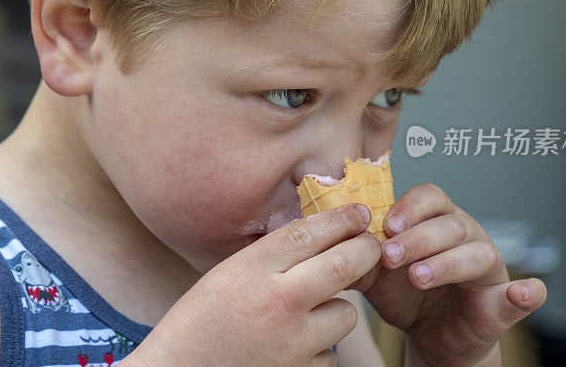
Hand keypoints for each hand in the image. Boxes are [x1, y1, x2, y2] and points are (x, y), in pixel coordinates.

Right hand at [123, 203, 380, 365]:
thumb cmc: (196, 324)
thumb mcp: (225, 276)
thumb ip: (269, 258)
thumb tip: (319, 238)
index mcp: (252, 269)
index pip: (311, 231)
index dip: (342, 218)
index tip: (359, 213)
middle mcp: (279, 301)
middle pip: (346, 264)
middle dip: (365, 250)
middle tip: (369, 246)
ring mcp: (294, 342)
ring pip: (346, 313)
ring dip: (336, 310)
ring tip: (308, 314)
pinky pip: (331, 355)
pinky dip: (319, 350)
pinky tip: (292, 349)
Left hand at [355, 183, 546, 365]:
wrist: (427, 335)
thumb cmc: (403, 295)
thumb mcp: (374, 275)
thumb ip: (356, 257)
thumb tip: (327, 241)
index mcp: (436, 221)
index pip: (430, 197)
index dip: (410, 207)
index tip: (386, 224)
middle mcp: (466, 236)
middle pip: (450, 224)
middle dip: (418, 238)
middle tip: (390, 256)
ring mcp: (487, 269)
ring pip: (477, 253)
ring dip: (448, 262)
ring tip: (419, 276)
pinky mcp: (500, 303)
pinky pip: (520, 296)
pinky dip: (525, 293)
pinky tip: (524, 291)